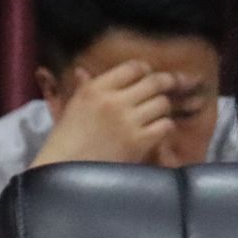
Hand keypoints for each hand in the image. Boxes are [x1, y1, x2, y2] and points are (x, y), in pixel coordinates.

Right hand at [33, 60, 192, 166]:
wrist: (65, 170)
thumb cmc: (65, 140)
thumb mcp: (72, 107)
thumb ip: (83, 87)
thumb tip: (82, 71)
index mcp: (95, 89)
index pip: (132, 67)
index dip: (145, 70)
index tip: (149, 76)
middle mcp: (114, 101)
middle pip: (153, 83)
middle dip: (165, 84)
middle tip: (171, 87)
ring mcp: (128, 121)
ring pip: (162, 103)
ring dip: (163, 108)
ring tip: (157, 114)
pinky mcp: (139, 142)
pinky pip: (165, 126)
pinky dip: (165, 127)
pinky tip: (157, 132)